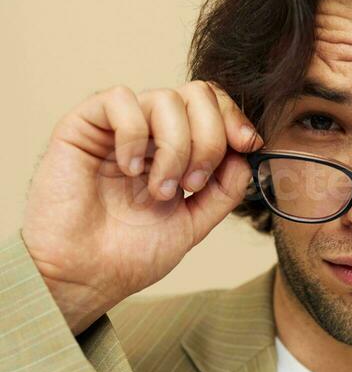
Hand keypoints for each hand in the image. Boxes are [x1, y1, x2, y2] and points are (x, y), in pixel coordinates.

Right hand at [21, 82, 262, 334]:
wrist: (84, 276)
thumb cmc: (128, 256)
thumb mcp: (192, 225)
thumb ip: (223, 191)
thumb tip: (246, 156)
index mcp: (176, 152)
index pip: (212, 109)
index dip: (234, 119)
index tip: (247, 145)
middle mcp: (149, 135)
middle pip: (197, 94)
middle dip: (210, 138)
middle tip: (193, 183)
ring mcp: (118, 129)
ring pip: (166, 99)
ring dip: (175, 149)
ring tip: (159, 190)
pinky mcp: (84, 126)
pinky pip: (120, 99)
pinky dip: (134, 134)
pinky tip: (129, 169)